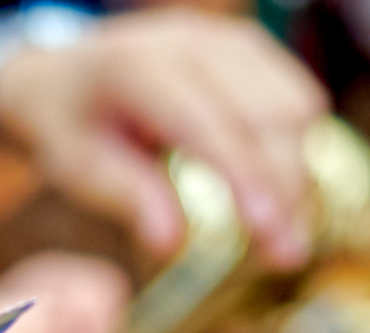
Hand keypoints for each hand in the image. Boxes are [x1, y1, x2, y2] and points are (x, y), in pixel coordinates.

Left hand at [0, 11, 325, 268]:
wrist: (69, 73)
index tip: (272, 232)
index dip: (247, 177)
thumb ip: (127, 197)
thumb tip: (171, 244)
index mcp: (140, 68)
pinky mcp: (248, 50)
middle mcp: (190, 42)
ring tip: (288, 231)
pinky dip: (300, 147)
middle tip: (288, 254)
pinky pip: (295, 95)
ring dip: (300, 171)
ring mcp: (224, 40)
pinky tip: (285, 193)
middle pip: (265, 113)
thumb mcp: (80, 167)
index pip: (210, 123)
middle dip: (286, 187)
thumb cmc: (73, 126)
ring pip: (292, 103)